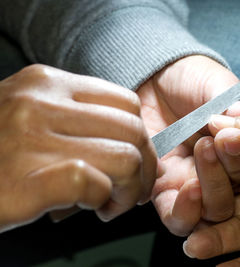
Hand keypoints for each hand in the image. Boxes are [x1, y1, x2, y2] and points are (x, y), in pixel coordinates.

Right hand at [0, 65, 157, 231]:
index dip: (141, 136)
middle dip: (144, 167)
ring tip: (111, 203)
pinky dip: (103, 200)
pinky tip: (90, 208)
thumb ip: (76, 120)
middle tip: (132, 191)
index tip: (137, 160)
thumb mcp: (30, 116)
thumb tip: (131, 144)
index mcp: (47, 84)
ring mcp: (31, 138)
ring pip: (125, 157)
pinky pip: (93, 183)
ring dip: (129, 189)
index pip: (126, 102)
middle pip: (133, 131)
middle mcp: (41, 103)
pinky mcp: (25, 178)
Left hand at [137, 55, 239, 235]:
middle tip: (227, 139)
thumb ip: (235, 104)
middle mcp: (223, 173)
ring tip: (206, 152)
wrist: (154, 78)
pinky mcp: (164, 191)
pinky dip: (185, 211)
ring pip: (214, 210)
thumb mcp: (217, 86)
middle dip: (236, 167)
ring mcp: (194, 185)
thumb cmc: (192, 79)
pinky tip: (188, 188)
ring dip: (214, 189)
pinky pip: (177, 217)